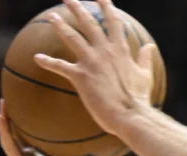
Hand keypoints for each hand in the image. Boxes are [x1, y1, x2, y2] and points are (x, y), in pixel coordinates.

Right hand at [0, 99, 104, 155]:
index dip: (30, 124)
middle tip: (11, 99)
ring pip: (9, 139)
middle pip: (18, 136)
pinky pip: (10, 148)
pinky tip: (1, 119)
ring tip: (2, 104)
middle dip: (14, 118)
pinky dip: (4, 133)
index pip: (33, 139)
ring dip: (4, 121)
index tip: (31, 106)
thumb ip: (97, 153)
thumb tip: (108, 138)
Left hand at [33, 0, 155, 135]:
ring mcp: (92, 62)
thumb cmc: (139, 98)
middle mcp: (105, 51)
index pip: (114, 22)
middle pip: (89, 23)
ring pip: (72, 37)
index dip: (108, 8)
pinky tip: (37, 58)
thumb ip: (145, 59)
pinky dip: (47, 62)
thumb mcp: (146, 76)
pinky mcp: (80, 76)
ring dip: (60, 25)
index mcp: (121, 50)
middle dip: (78, 8)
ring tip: (52, 16)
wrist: (131, 115)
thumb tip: (150, 47)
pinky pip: (60, 66)